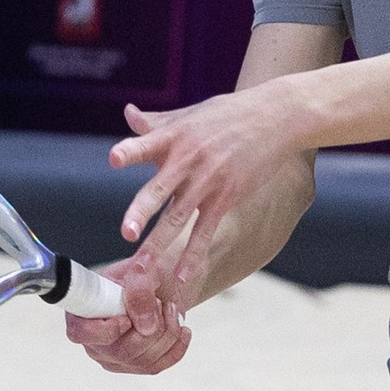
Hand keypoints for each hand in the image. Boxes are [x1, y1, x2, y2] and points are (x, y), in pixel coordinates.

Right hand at [64, 254, 192, 376]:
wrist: (152, 285)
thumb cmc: (137, 276)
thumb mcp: (137, 270)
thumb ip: (138, 289)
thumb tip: (145, 323)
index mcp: (81, 316)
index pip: (81, 334)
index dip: (107, 329)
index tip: (128, 316)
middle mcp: (94, 343)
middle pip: (122, 351)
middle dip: (152, 326)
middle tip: (160, 303)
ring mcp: (115, 359)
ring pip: (144, 360)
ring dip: (167, 332)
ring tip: (171, 309)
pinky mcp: (136, 366)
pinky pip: (158, 365)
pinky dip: (176, 347)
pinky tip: (182, 329)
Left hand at [109, 84, 307, 295]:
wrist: (275, 118)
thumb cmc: (227, 115)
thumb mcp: (189, 114)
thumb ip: (154, 122)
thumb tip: (127, 114)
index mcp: (173, 137)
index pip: (145, 144)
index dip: (130, 151)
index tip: (114, 159)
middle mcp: (187, 161)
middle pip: (160, 189)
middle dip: (142, 212)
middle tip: (127, 233)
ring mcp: (207, 182)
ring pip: (178, 218)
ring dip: (159, 244)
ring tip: (142, 269)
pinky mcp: (225, 198)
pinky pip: (205, 231)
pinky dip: (192, 255)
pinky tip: (181, 277)